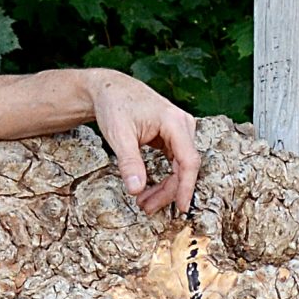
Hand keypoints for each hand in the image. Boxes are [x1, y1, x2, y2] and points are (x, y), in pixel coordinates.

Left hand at [85, 70, 201, 215]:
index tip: (181, 208)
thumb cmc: (115, 105)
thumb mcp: (119, 136)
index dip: (186, 187)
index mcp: (174, 122)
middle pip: (185, 167)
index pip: (188, 160)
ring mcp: (180, 130)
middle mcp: (182, 125)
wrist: (109, 90)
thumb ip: (129, 163)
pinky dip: (164, 177)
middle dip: (167, 191)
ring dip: (165, 187)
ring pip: (180, 167)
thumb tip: (136, 189)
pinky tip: (149, 189)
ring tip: (144, 201)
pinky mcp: (173, 136)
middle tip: (146, 207)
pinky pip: (175, 162)